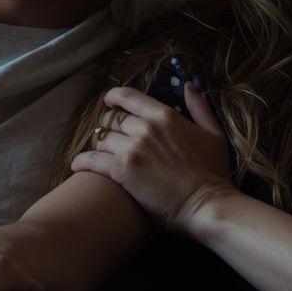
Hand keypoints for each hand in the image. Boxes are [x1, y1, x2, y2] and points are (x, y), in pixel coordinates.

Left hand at [71, 83, 233, 233]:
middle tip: (107, 134)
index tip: (109, 101)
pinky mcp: (121, 171)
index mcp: (164, 115)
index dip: (114, 97)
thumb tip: (189, 85)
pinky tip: (78, 165)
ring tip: (98, 152)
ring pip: (102, 138)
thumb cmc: (213, 173)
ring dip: (98, 144)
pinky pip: (92, 160)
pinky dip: (82, 161)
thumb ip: (199, 107)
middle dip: (108, 125)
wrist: (206, 205)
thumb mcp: (213, 134)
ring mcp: (132, 149)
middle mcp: (144, 127)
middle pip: (112, 119)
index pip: (128, 97)